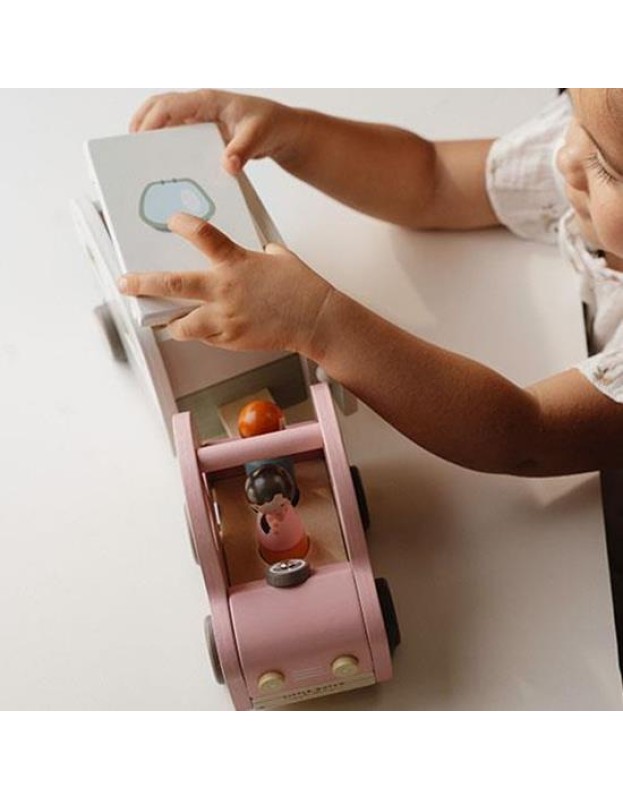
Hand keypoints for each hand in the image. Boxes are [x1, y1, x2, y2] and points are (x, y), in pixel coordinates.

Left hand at [117, 213, 332, 355]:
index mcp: (236, 262)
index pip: (201, 235)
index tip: (172, 221)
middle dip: (144, 283)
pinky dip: (202, 334)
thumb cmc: (302, 288)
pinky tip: (204, 330)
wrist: (317, 319)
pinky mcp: (231, 338)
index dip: (182, 224)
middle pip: (172, 284)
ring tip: (166, 322)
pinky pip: (206, 337)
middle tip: (126, 282)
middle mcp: (224, 288)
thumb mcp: (280, 258)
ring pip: (182, 324)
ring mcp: (225, 317)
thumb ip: (259, 253)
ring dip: (172, 323)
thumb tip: (254, 253)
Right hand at [129, 89, 305, 174]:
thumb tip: (227, 166)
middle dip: (141, 124)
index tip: (140, 139)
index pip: (170, 104)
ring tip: (141, 158)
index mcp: (208, 100)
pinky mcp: (204, 132)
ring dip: (151, 134)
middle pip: (159, 107)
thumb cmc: (272, 124)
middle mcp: (200, 106)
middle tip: (131, 148)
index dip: (151, 121)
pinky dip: (167, 144)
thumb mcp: (259, 136)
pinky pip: (178, 134)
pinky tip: (164, 164)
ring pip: (166, 120)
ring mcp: (200, 119)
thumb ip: (242, 151)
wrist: (283, 130)